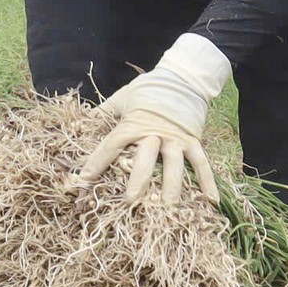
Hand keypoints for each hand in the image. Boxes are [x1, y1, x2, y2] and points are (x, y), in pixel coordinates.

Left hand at [76, 34, 231, 204]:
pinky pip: (201, 163)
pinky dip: (207, 182)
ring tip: (168, 208)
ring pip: (174, 165)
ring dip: (171, 187)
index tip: (84, 179)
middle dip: (138, 179)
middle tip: (131, 200)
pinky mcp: (194, 141)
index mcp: (133, 124)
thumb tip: (77, 124)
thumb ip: (102, 113)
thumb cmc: (147, 90)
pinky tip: (211, 201)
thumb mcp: (121, 98)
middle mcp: (154, 133)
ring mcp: (176, 139)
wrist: (181, 78)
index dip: (97, 161)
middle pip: (145, 158)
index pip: (112, 144)